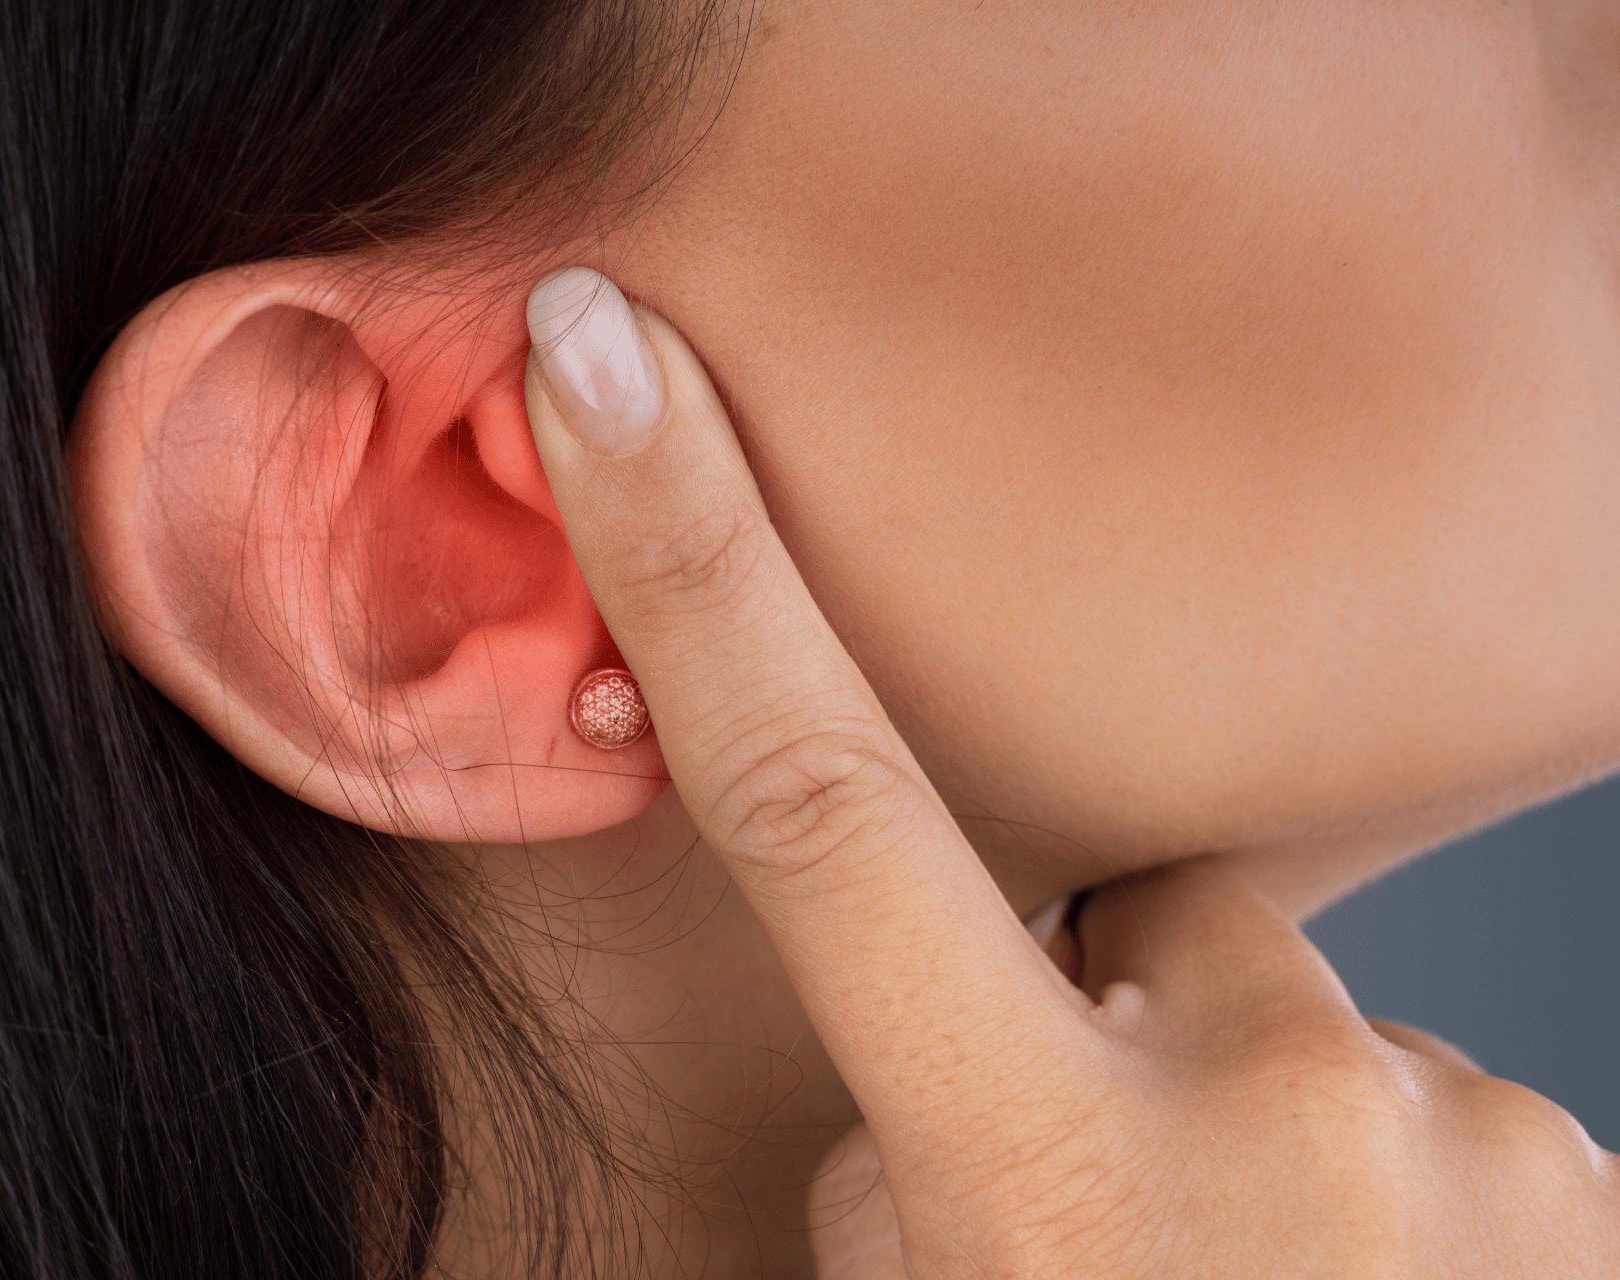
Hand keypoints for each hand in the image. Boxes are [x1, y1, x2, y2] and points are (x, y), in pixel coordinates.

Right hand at [522, 268, 1618, 1278]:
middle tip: (1121, 1203)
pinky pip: (1427, 1110)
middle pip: (1136, 913)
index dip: (687, 558)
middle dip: (1106, 1006)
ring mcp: (1457, 1133)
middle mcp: (1263, 1110)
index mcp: (1040, 1179)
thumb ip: (917, 1185)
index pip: (810, 804)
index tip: (598, 356)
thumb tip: (939, 1090)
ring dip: (1258, 1128)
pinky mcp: (1584, 1167)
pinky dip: (1384, 1194)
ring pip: (1288, 1026)